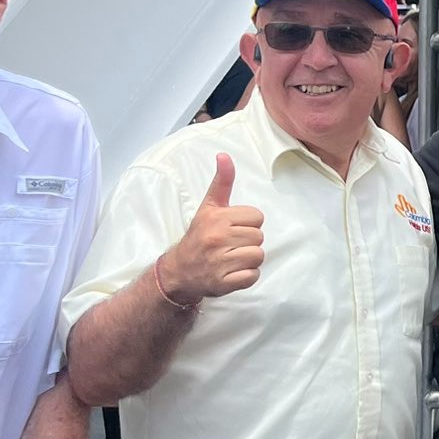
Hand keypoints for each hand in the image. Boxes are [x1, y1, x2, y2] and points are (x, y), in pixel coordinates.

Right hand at [158, 156, 263, 302]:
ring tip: (231, 258)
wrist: (179, 271)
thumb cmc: (198, 236)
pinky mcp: (223, 283)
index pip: (257, 217)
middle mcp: (217, 239)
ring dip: (248, 259)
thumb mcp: (208, 207)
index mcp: (217, 218)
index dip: (248, 223)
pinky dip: (246, 276)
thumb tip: (224, 155)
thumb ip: (222, 182)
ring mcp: (219, 262)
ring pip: (258, 256)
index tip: (232, 229)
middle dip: (248, 241)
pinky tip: (232, 272)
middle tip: (230, 245)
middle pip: (259, 237)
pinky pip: (252, 276)